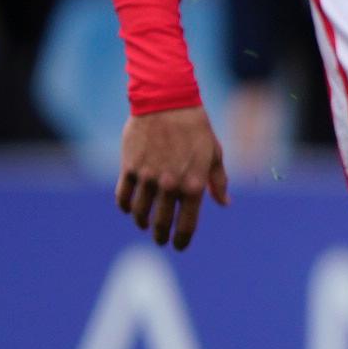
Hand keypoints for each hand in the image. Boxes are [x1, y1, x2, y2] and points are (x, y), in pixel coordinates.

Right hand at [117, 105, 228, 249]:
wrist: (167, 102)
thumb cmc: (196, 128)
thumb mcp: (214, 154)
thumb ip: (218, 182)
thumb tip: (224, 203)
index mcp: (194, 185)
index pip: (186, 224)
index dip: (182, 239)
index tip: (179, 246)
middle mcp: (170, 185)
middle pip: (161, 222)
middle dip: (161, 236)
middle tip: (160, 240)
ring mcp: (148, 177)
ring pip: (139, 212)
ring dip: (141, 221)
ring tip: (144, 223)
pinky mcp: (129, 167)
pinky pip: (123, 195)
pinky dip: (124, 206)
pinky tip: (128, 208)